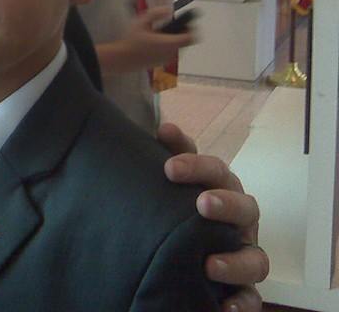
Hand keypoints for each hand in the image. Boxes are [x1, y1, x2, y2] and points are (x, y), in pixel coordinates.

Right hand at [95, 6, 195, 74]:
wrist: (123, 60)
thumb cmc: (131, 41)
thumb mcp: (142, 22)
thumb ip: (156, 13)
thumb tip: (168, 9)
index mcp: (169, 43)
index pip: (191, 37)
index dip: (191, 28)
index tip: (184, 23)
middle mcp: (171, 53)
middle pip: (186, 43)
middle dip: (181, 33)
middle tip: (169, 26)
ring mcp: (167, 60)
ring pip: (179, 48)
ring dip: (174, 40)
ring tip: (159, 35)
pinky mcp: (162, 63)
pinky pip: (171, 53)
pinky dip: (168, 47)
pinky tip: (155, 43)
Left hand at [159, 123, 268, 311]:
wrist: (175, 248)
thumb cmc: (178, 208)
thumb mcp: (172, 183)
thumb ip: (171, 155)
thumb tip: (165, 128)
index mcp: (220, 190)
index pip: (216, 171)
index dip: (196, 165)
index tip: (169, 166)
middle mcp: (238, 222)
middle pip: (245, 207)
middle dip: (226, 204)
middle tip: (202, 204)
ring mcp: (243, 254)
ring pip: (257, 259)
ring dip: (236, 261)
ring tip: (208, 264)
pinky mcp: (241, 289)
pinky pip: (251, 299)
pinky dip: (241, 304)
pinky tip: (223, 308)